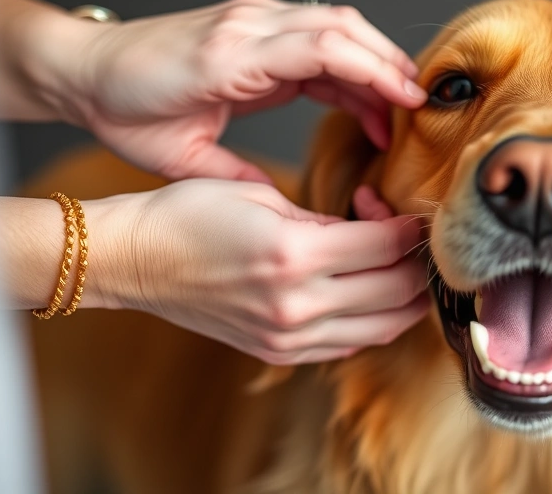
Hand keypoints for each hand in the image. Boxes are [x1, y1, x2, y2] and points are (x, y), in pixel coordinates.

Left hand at [59, 0, 425, 180]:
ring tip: (398, 109)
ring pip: (337, 23)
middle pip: (343, 26)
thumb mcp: (178, 159)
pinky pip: (317, 34)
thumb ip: (235, 176)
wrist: (87, 66)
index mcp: (231, 55)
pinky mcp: (255, 23)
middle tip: (417, 109)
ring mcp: (252, 17)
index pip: (326, 48)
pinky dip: (348, 64)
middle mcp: (248, 25)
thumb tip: (287, 211)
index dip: (375, 73)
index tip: (408, 105)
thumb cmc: (127, 111)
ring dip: (374, 61)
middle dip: (388, 65)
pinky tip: (361, 100)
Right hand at [92, 181, 429, 363]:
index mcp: (295, 256)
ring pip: (385, 326)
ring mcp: (290, 337)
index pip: (387, 248)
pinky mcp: (281, 353)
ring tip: (395, 264)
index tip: (410, 212)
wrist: (135, 261)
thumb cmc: (189, 216)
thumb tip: (377, 229)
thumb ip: (329, 220)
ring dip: (405, 296)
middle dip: (417, 262)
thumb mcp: (266, 198)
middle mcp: (297, 305)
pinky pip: (351, 344)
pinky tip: (362, 289)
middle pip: (398, 292)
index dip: (409, 227)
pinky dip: (373, 318)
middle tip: (405, 236)